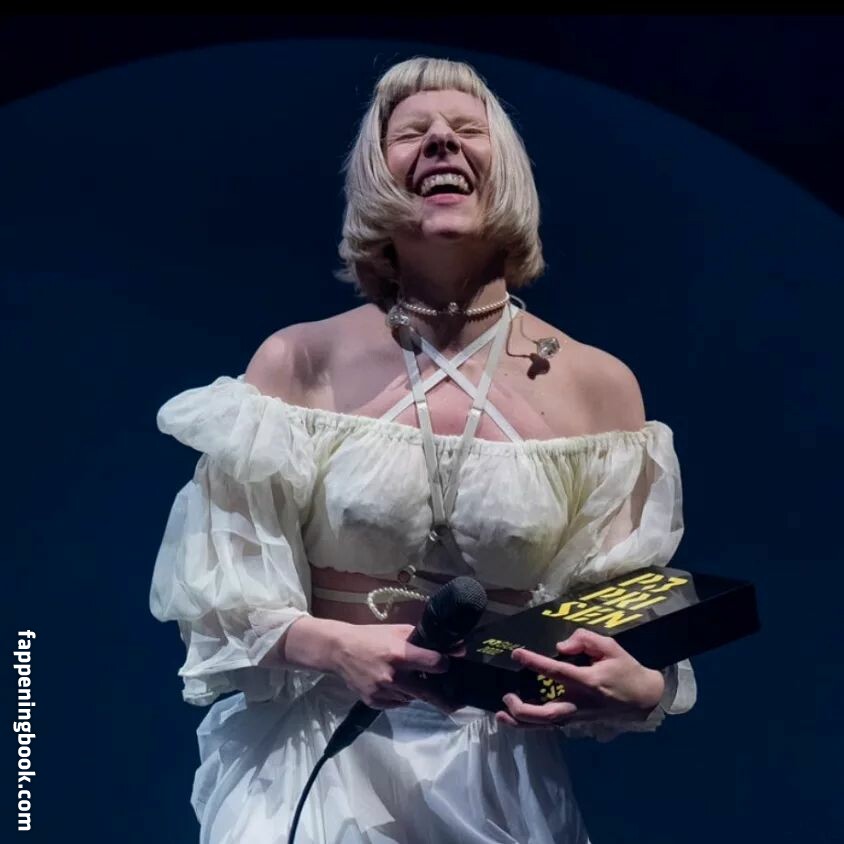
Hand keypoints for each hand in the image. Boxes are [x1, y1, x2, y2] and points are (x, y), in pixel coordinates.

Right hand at [327, 623, 460, 710]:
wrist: (339, 650)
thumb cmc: (371, 637)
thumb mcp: (396, 631)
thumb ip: (422, 639)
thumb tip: (451, 647)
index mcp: (400, 654)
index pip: (433, 664)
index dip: (444, 665)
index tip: (447, 666)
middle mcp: (392, 676)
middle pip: (426, 691)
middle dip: (442, 697)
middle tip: (455, 703)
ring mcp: (382, 691)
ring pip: (411, 698)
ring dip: (417, 692)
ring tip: (415, 683)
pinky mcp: (373, 701)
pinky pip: (396, 704)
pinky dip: (401, 698)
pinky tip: (397, 687)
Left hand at [495, 628, 664, 727]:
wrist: (644, 699)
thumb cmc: (626, 670)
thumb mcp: (611, 647)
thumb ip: (585, 640)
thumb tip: (560, 646)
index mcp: (588, 681)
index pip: (556, 672)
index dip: (535, 662)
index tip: (517, 653)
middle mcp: (579, 703)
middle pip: (546, 713)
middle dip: (522, 707)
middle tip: (507, 694)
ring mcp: (577, 716)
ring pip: (545, 726)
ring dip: (521, 722)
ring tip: (501, 713)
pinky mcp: (576, 722)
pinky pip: (549, 726)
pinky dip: (530, 725)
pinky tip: (515, 719)